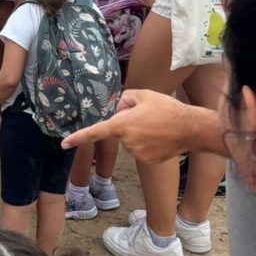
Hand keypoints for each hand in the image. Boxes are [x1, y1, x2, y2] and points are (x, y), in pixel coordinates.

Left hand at [61, 88, 195, 159]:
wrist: (192, 129)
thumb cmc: (167, 109)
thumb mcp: (144, 95)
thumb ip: (124, 98)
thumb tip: (117, 109)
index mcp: (122, 125)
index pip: (95, 131)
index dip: (78, 137)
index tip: (64, 144)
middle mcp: (127, 142)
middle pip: (119, 131)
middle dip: (127, 124)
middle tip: (147, 116)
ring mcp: (137, 153)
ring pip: (130, 141)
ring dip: (138, 134)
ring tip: (156, 125)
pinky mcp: (146, 160)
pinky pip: (140, 150)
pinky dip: (147, 144)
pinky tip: (160, 137)